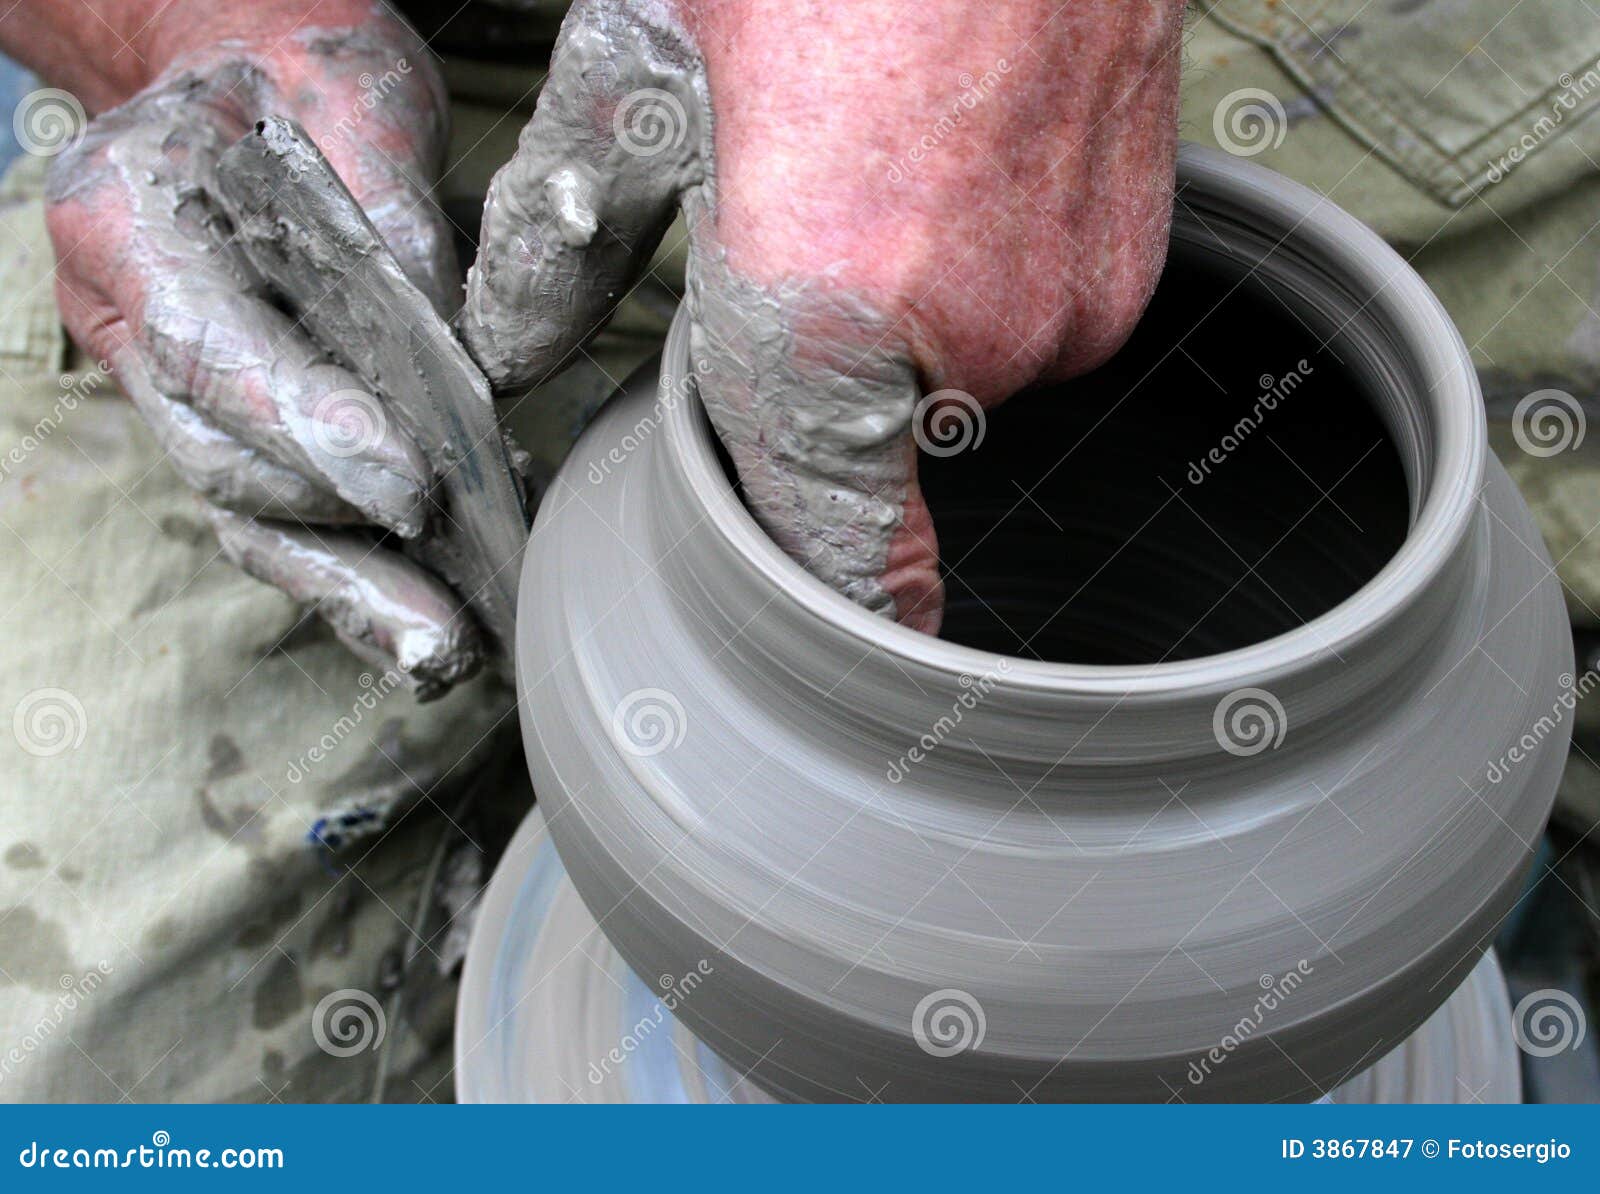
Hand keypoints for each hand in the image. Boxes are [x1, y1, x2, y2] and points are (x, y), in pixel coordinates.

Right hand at [10, 0, 481, 695]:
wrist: (241, 74)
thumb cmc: (293, 69)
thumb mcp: (348, 96)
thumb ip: (387, 216)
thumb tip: (450, 346)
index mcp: (131, 220)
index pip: (213, 349)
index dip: (306, 428)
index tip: (407, 486)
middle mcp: (129, 319)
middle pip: (223, 467)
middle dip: (337, 551)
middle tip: (437, 624)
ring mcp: (173, 385)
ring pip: (250, 513)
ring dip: (348, 591)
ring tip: (439, 654)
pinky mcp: (233, 422)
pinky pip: (283, 510)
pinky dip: (353, 568)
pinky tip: (422, 623)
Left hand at [460, 0, 1183, 632]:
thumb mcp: (641, 63)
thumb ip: (576, 232)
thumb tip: (513, 341)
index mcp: (834, 316)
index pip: (846, 546)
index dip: (844, 612)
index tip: (855, 654)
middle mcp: (979, 340)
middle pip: (887, 434)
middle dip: (835, 371)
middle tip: (799, 226)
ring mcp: (1079, 295)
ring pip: (974, 364)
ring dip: (920, 307)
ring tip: (881, 160)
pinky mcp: (1143, 247)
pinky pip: (1049, 306)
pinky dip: (996, 261)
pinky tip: (956, 153)